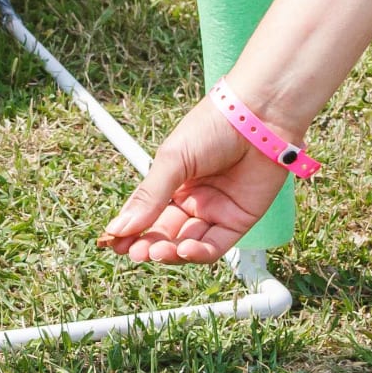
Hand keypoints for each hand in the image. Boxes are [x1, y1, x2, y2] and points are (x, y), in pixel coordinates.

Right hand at [96, 92, 294, 264]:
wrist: (257, 119)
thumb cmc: (213, 127)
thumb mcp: (172, 160)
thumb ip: (148, 196)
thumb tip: (119, 227)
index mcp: (172, 181)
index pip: (147, 212)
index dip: (131, 229)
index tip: (113, 242)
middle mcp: (193, 199)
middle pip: (165, 232)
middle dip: (148, 245)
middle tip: (134, 252)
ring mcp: (216, 211)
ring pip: (187, 243)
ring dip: (169, 252)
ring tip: (155, 251)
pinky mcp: (238, 220)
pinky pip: (215, 245)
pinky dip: (197, 253)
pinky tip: (183, 250)